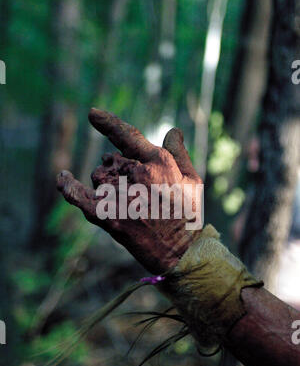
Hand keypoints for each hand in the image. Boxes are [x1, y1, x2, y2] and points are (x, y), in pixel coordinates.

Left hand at [57, 109, 202, 273]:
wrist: (182, 252)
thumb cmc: (189, 215)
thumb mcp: (193, 180)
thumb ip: (179, 152)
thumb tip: (172, 130)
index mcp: (157, 162)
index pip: (127, 135)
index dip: (108, 123)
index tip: (92, 113)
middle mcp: (137, 175)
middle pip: (112, 161)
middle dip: (118, 170)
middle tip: (136, 191)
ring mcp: (121, 196)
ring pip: (98, 178)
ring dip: (105, 185)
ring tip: (126, 202)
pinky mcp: (108, 217)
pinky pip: (79, 197)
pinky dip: (68, 187)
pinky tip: (62, 178)